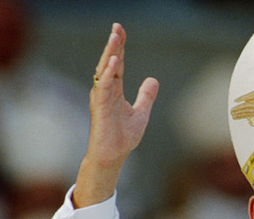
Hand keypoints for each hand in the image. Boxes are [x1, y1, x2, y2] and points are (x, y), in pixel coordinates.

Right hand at [74, 23, 159, 207]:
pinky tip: (113, 62)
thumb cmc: (123, 136)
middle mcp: (106, 91)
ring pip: (105, 71)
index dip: (119, 47)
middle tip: (117, 27)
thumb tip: (153, 80)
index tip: (121, 30)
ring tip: (115, 37)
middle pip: (109, 62)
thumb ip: (146, 96)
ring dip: (110, 54)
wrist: (114, 155)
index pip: (117, 63)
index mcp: (114, 90)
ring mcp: (102, 98)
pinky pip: (104, 87)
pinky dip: (108, 74)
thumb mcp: (141, 113)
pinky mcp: (101, 108)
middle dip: (113, 45)